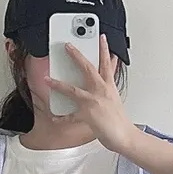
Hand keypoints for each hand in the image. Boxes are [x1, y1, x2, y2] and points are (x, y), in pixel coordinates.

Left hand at [43, 32, 135, 154]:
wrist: (124, 136)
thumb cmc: (119, 120)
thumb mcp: (115, 97)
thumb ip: (109, 82)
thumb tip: (111, 70)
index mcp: (109, 87)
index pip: (107, 63)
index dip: (104, 49)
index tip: (100, 37)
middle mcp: (101, 92)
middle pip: (88, 69)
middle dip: (77, 56)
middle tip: (67, 46)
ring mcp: (93, 103)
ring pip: (73, 90)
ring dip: (58, 84)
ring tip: (48, 79)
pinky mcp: (87, 116)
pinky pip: (70, 116)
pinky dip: (61, 117)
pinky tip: (54, 116)